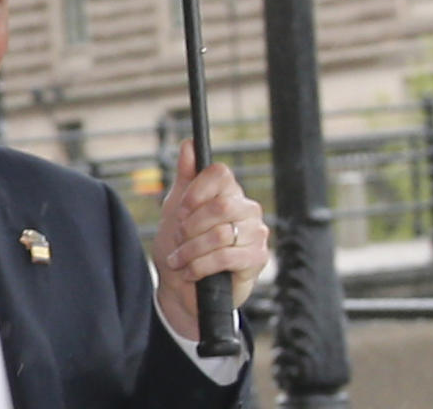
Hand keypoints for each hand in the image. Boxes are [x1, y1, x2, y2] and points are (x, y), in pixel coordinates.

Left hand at [151, 139, 269, 339]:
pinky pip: (226, 257)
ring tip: (179, 259)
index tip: (181, 210)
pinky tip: (190, 272)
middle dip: (191, 226)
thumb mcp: (176, 208)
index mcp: (229, 192)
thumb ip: (184, 176)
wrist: (182, 287)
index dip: (196, 190)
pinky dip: (200, 266)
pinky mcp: (257, 259)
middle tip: (179, 238)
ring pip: (220, 234)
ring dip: (191, 250)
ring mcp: (256, 234)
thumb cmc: (181, 244)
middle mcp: (247, 209)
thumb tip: (188, 144)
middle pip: (220, 205)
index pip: (220, 173)